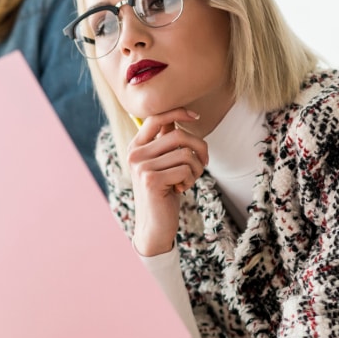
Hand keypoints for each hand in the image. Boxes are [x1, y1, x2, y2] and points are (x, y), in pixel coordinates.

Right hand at [128, 108, 206, 255]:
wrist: (154, 225)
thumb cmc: (164, 192)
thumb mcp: (162, 164)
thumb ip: (165, 142)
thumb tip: (179, 116)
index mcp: (136, 146)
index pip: (157, 118)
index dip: (178, 112)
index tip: (196, 116)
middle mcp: (135, 154)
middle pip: (179, 135)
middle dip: (200, 148)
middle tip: (203, 162)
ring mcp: (141, 167)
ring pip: (186, 154)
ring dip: (197, 168)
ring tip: (189, 180)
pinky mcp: (151, 180)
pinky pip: (185, 169)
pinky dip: (191, 179)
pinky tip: (181, 189)